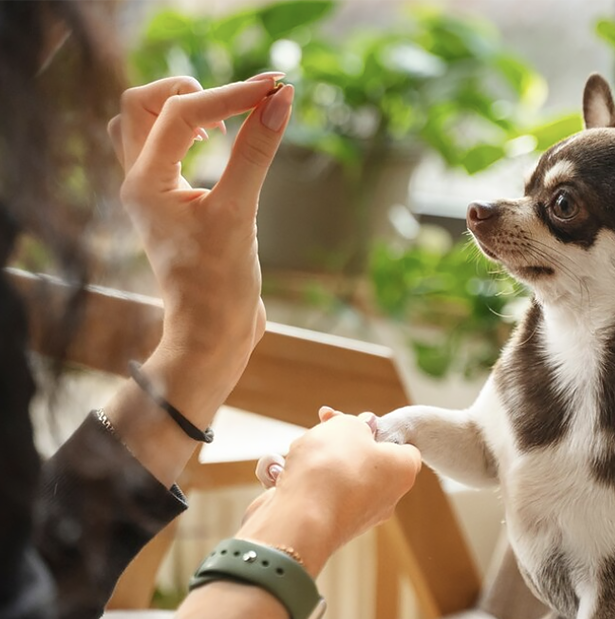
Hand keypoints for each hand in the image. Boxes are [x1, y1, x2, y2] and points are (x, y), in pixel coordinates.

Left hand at [107, 73, 293, 376]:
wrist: (213, 337)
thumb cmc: (220, 285)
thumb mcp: (239, 214)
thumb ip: (256, 153)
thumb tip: (280, 100)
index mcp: (145, 183)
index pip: (180, 112)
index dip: (229, 95)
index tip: (275, 90)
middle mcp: (139, 183)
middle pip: (142, 105)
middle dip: (192, 92)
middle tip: (239, 103)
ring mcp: (153, 195)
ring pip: (145, 126)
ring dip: (183, 110)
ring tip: (226, 121)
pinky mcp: (172, 206)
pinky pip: (165, 152)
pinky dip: (189, 136)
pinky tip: (225, 145)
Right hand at [238, 408, 421, 575]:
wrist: (298, 518)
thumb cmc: (331, 468)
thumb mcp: (348, 426)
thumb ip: (357, 422)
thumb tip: (362, 427)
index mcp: (402, 472)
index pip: (403, 448)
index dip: (379, 430)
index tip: (357, 421)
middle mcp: (385, 498)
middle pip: (365, 460)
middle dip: (341, 441)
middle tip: (324, 425)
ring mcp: (355, 515)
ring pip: (336, 475)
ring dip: (316, 459)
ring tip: (301, 452)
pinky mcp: (326, 525)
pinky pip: (314, 494)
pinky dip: (300, 481)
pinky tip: (284, 473)